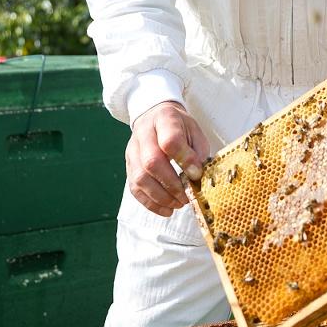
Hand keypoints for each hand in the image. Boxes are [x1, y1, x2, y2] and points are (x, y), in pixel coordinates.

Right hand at [126, 100, 209, 216]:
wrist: (155, 117)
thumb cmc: (179, 127)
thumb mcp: (194, 130)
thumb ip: (198, 151)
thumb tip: (196, 176)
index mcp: (165, 119)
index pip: (170, 140)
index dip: (184, 160)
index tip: (196, 174)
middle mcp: (143, 134)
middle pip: (151, 162)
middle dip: (171, 184)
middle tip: (187, 196)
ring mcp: (132, 150)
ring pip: (140, 178)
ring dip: (161, 197)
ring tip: (179, 203)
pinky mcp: (128, 166)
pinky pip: (134, 188)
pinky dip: (151, 203)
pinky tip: (167, 209)